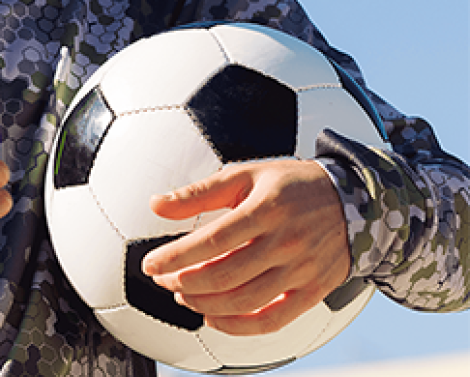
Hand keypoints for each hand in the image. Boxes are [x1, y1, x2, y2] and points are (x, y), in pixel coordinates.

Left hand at [142, 159, 348, 334]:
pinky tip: (213, 318)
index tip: (150, 264)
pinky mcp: (312, 292)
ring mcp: (301, 270)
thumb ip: (199, 193)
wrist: (351, 201)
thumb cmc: (289, 184)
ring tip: (182, 293)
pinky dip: (239, 327)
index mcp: (265, 209)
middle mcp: (285, 242)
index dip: (176, 256)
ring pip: (245, 301)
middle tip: (161, 278)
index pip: (212, 241)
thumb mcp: (244, 175)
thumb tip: (156, 205)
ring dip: (205, 304)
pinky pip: (272, 321)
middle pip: (225, 274)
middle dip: (184, 281)